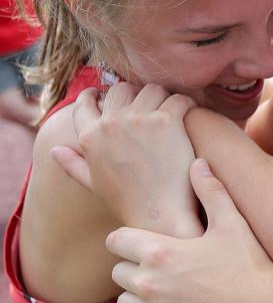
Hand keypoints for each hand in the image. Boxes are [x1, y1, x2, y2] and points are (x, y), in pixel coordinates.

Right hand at [51, 82, 199, 234]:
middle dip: (136, 95)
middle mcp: (110, 124)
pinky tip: (188, 111)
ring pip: (153, 88)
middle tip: (150, 105)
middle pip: (122, 89)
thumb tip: (53, 151)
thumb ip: (73, 164)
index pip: (85, 103)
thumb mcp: (93, 183)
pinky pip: (178, 98)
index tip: (103, 93)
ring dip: (162, 97)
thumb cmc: (128, 202)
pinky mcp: (167, 121)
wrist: (158, 214)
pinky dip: (186, 103)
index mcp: (90, 136)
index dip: (95, 95)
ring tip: (170, 109)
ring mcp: (139, 120)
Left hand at [107, 159, 272, 302]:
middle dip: (135, 267)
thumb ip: (210, 190)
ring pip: (125, 302)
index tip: (146, 242)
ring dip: (139, 296)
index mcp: (158, 252)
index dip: (129, 239)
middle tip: (163, 267)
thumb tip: (198, 162)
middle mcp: (148, 283)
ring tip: (166, 291)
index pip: (116, 240)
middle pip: (117, 272)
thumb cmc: (249, 263)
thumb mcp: (232, 222)